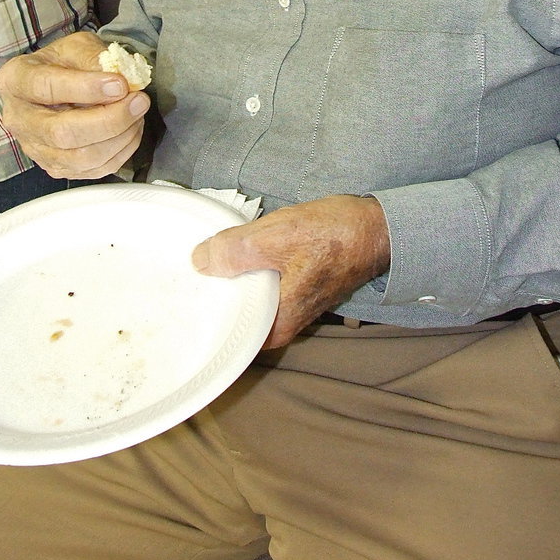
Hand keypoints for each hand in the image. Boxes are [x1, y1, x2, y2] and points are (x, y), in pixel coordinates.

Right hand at [0, 31, 150, 178]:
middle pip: (62, 132)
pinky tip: (130, 130)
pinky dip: (120, 151)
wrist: (57, 84)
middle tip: (139, 101)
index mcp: (16, 80)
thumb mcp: (77, 46)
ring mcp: (35, 148)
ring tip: (137, 113)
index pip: (46, 88)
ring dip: (119, 137)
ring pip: (79, 157)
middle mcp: (18, 119)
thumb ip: (94, 58)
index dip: (86, 88)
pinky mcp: (55, 167)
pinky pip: (92, 170)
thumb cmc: (65, 64)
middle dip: (109, 119)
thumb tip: (119, 79)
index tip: (120, 84)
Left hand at [192, 195, 389, 347]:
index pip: (227, 335)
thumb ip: (236, 251)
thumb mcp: (278, 237)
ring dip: (232, 275)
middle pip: (235, 313)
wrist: (377, 225)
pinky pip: (260, 281)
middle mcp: (283, 323)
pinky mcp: (295, 283)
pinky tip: (236, 249)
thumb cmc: (335, 236)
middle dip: (213, 291)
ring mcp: (290, 303)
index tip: (182, 292)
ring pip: (248, 295)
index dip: (203, 312)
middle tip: (187, 270)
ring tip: (207, 255)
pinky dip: (249, 266)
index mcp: (277, 326)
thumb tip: (199, 261)